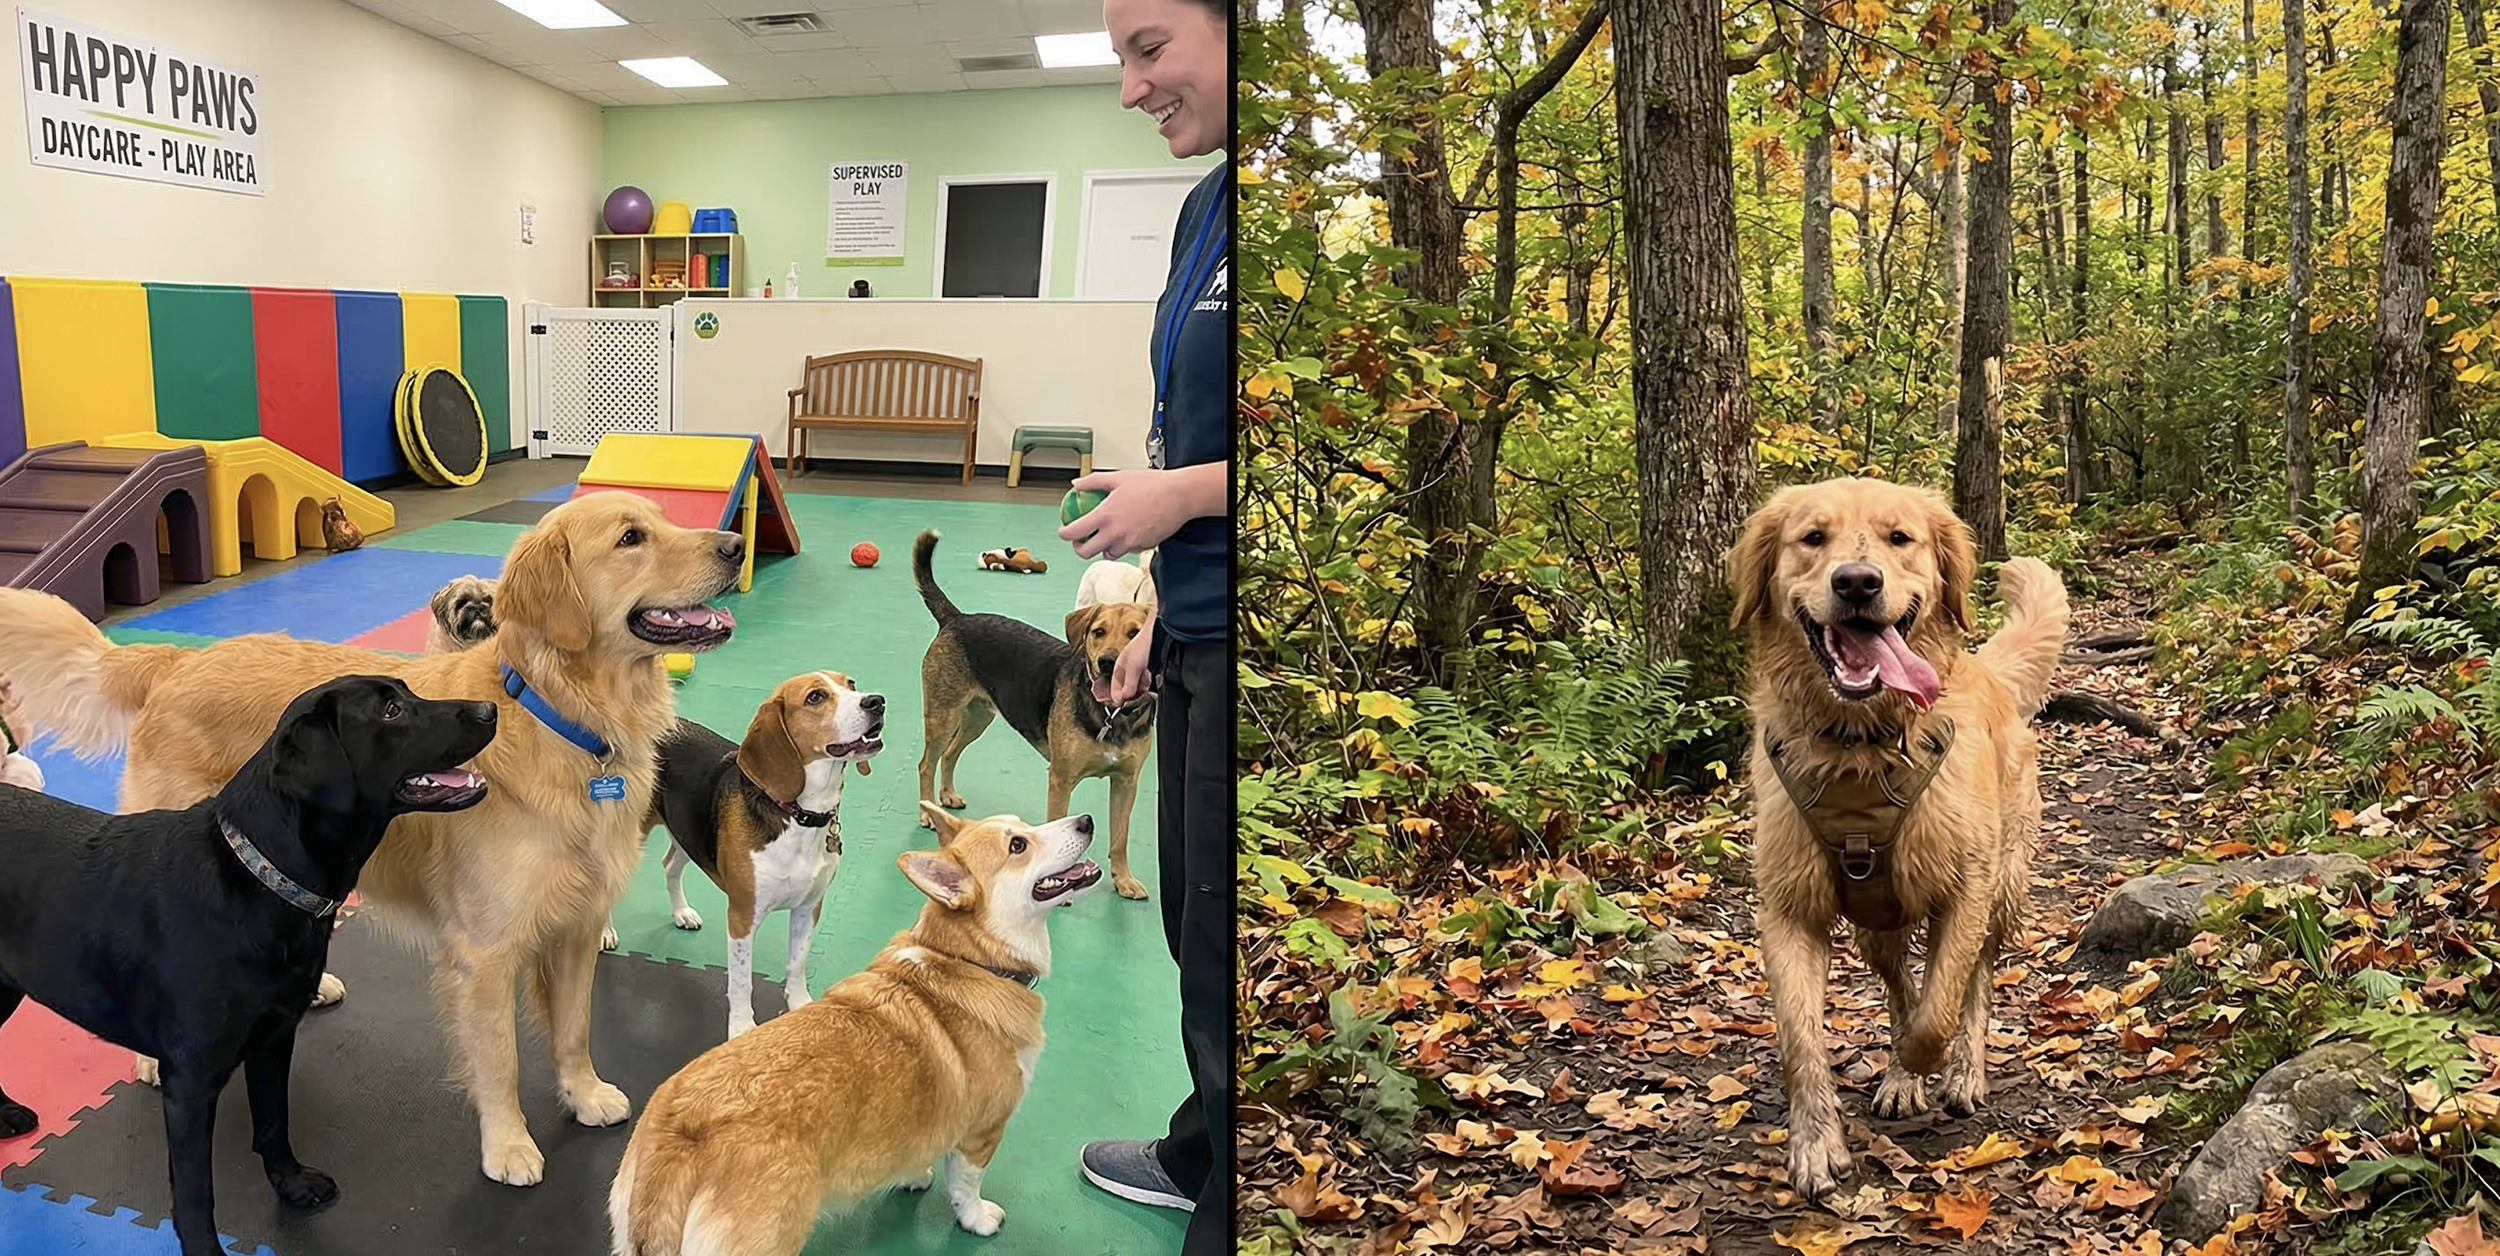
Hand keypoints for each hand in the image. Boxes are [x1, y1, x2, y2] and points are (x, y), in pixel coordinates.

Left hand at [1056, 464, 1225, 559]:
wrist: (1179, 496)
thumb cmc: (1152, 484)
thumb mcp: (1118, 477)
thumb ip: (1093, 481)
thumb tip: (1077, 484)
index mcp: (1105, 516)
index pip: (1074, 532)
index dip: (1064, 534)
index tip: (1064, 531)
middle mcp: (1114, 533)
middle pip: (1085, 552)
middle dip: (1079, 548)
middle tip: (1081, 540)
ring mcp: (1129, 543)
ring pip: (1107, 554)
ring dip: (1102, 547)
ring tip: (1105, 536)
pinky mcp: (1142, 547)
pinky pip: (1126, 550)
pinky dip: (1122, 545)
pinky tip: (1126, 532)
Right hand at [1096, 623, 1154, 705]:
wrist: (1162, 633)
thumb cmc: (1145, 643)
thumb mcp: (1134, 665)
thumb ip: (1128, 683)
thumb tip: (1122, 699)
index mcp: (1119, 670)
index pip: (1114, 691)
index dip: (1118, 699)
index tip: (1124, 705)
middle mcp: (1128, 673)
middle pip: (1126, 693)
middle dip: (1131, 698)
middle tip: (1138, 700)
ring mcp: (1139, 673)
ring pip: (1137, 691)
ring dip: (1142, 695)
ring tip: (1148, 696)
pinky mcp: (1150, 674)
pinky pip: (1147, 687)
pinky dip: (1150, 691)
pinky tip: (1154, 692)